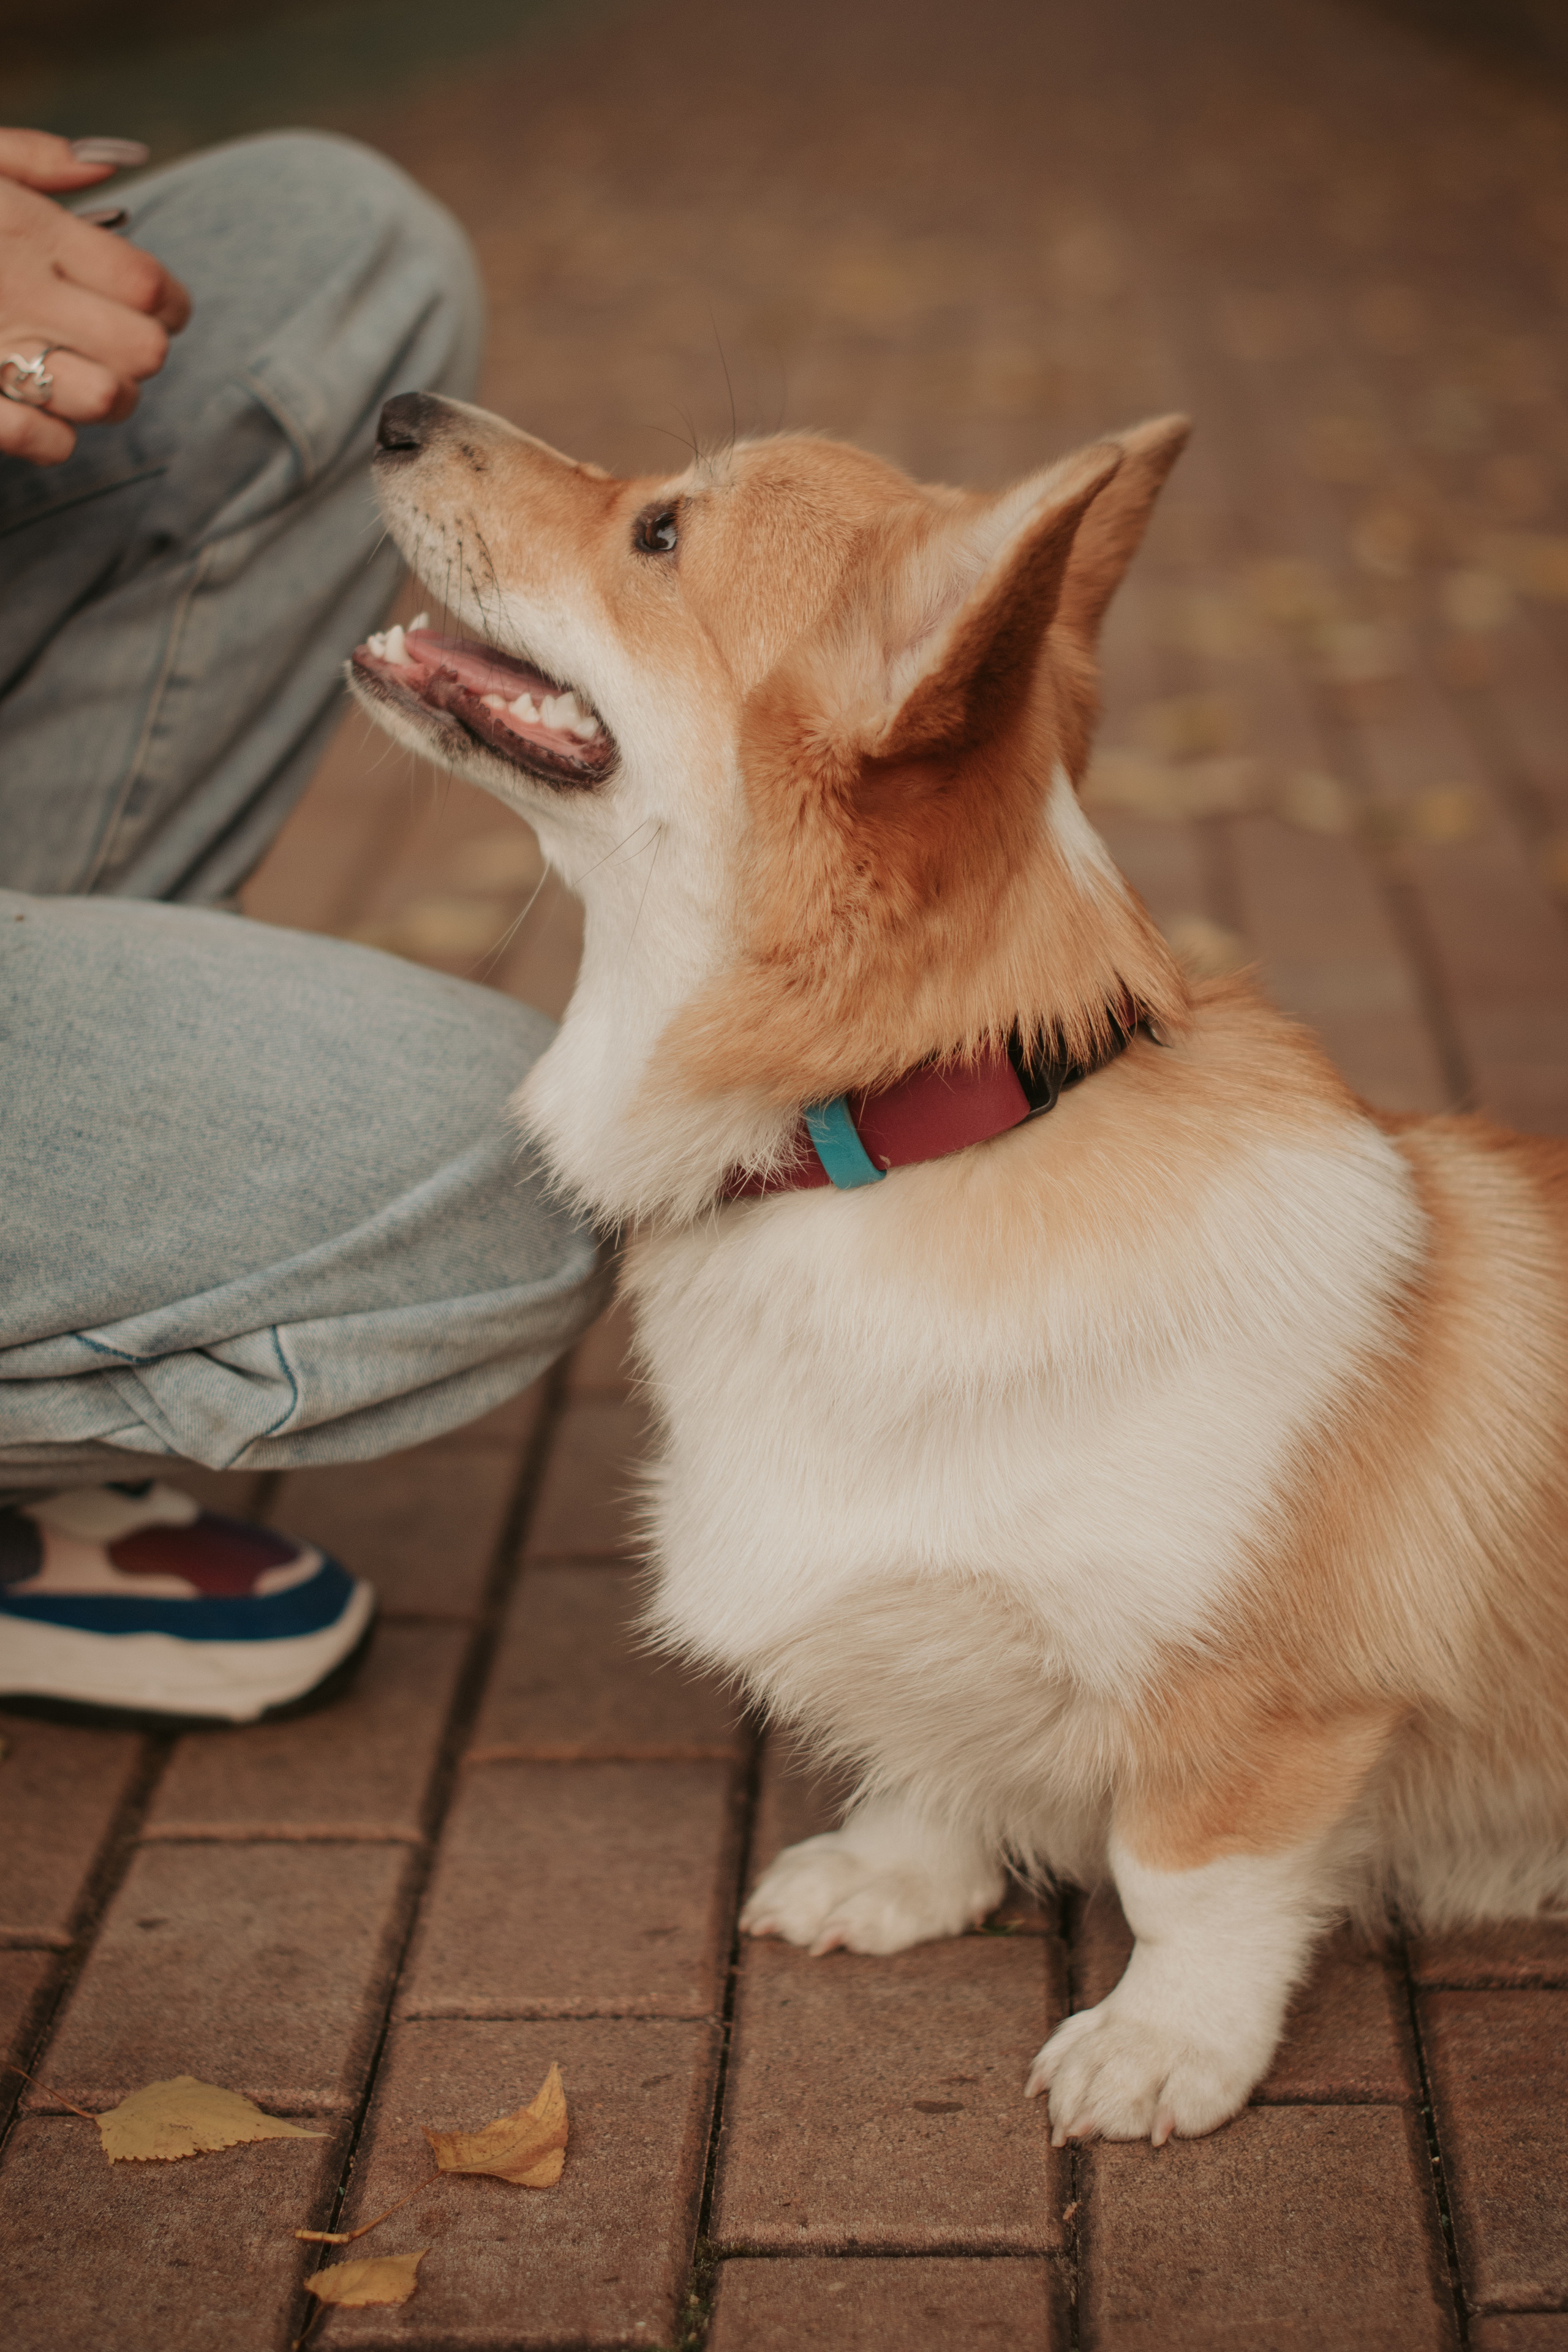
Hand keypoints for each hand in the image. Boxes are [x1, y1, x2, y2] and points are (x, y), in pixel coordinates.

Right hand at [0, 129, 190, 467]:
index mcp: (28, 230)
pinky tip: (31, 409)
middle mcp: (21, 292)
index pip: (152, 285)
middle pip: (147, 350)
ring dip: (105, 397)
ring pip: (110, 401)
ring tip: (71, 376)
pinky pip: (50, 443)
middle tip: (113, 343)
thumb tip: (112, 166)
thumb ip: (35, 158)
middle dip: (143, 353)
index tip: (158, 306)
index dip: (170, 304)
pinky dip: (52, 437)